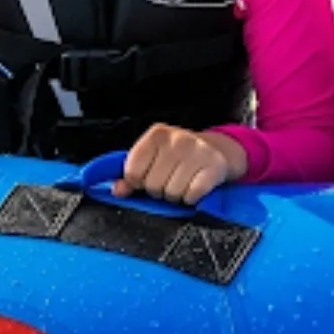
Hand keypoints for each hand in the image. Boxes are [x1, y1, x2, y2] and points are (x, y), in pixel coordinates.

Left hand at [116, 125, 247, 204]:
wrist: (217, 150)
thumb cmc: (177, 157)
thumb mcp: (152, 158)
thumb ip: (131, 174)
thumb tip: (117, 190)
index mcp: (156, 134)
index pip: (132, 172)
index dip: (138, 181)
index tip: (147, 177)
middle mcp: (177, 138)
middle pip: (152, 186)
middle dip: (159, 190)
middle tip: (169, 180)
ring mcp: (197, 151)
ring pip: (172, 194)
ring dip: (176, 196)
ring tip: (183, 183)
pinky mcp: (214, 166)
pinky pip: (192, 196)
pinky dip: (191, 198)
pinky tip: (195, 187)